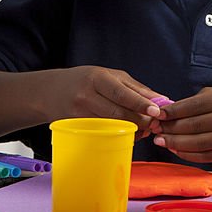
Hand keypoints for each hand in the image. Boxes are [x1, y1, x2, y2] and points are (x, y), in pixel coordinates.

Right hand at [48, 66, 162, 136]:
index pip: (121, 93)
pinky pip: (102, 134)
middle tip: (155, 123)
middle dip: (140, 120)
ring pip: (111, 126)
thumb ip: (136, 88)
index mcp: (97, 78)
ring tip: (145, 128)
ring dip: (132, 130)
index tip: (157, 111)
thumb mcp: (111, 76)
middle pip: (118, 113)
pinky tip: (128, 133)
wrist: (49, 91)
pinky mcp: (75, 129)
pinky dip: (119, 135)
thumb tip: (161, 100)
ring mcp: (78, 114)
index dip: (140, 103)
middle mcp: (86, 96)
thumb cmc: (86, 80)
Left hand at [150, 86, 211, 162]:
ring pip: (198, 143)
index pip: (194, 105)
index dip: (173, 111)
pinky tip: (177, 150)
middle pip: (194, 125)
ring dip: (176, 143)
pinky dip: (188, 154)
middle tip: (155, 129)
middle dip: (171, 128)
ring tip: (161, 141)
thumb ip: (200, 100)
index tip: (158, 114)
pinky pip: (206, 155)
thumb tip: (171, 111)